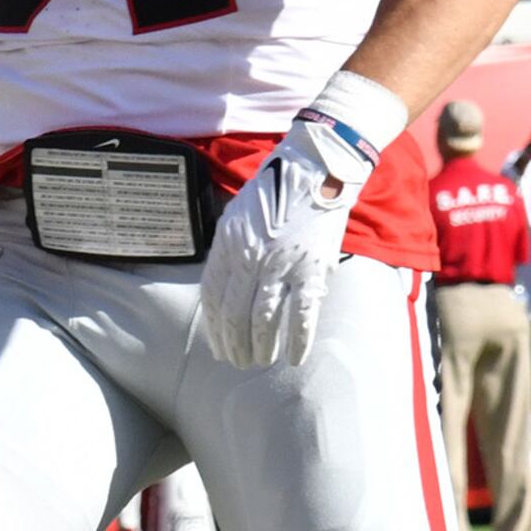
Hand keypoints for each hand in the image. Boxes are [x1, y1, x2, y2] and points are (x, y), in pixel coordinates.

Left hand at [202, 74, 399, 366]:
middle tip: (238, 362)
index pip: (213, 296)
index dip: (215, 327)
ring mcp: (281, 264)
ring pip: (263, 320)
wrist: (317, 167)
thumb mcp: (240, 215)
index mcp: (229, 242)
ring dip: (261, 347)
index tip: (218, 346)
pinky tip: (295, 358)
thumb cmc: (278, 190)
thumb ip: (230, 250)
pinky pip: (301, 315)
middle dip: (234, 345)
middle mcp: (250, 255)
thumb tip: (223, 288)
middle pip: (235, 314)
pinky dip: (297, 341)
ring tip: (261, 362)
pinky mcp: (312, 268)